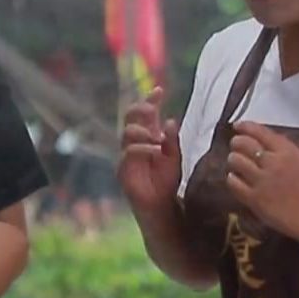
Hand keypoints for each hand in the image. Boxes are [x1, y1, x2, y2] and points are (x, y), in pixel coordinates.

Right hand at [117, 86, 182, 212]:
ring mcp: (127, 155)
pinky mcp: (123, 169)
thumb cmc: (167, 181)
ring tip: (157, 140)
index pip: (145, 114)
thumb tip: (169, 121)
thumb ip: (172, 140)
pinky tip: (155, 151)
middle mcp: (135, 143)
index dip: (149, 101)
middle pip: (130, 117)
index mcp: (147, 137)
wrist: (161, 206)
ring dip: (143, 131)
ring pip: (128, 132)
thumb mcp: (175, 158)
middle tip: (152, 111)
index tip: (159, 91)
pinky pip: (128, 152)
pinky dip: (143, 148)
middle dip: (141, 110)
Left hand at [225, 123, 298, 244]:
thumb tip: (260, 139)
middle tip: (235, 147)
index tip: (238, 126)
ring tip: (236, 164)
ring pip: (236, 160)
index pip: (260, 131)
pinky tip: (236, 180)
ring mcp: (263, 180)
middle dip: (236, 143)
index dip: (245, 127)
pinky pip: (233, 182)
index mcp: (287, 151)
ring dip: (233, 160)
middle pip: (244, 143)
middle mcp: (274, 163)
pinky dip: (232, 179)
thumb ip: (282, 149)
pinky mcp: (254, 198)